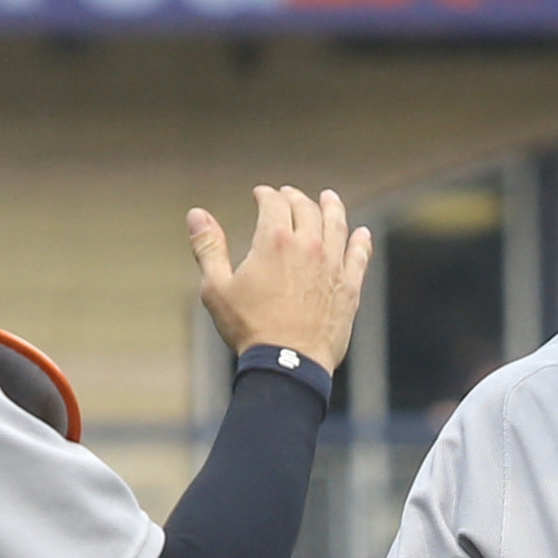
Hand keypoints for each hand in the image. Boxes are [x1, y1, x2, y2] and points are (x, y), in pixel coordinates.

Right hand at [188, 186, 373, 369]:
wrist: (288, 364)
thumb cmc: (248, 329)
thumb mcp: (217, 288)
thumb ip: (208, 247)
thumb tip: (196, 214)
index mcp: (275, 240)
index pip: (274, 203)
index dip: (266, 194)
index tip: (261, 193)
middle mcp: (309, 245)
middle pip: (306, 209)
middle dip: (294, 198)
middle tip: (288, 195)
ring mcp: (333, 265)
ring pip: (337, 224)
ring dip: (331, 207)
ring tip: (328, 198)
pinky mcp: (350, 287)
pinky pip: (359, 255)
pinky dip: (360, 241)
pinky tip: (362, 233)